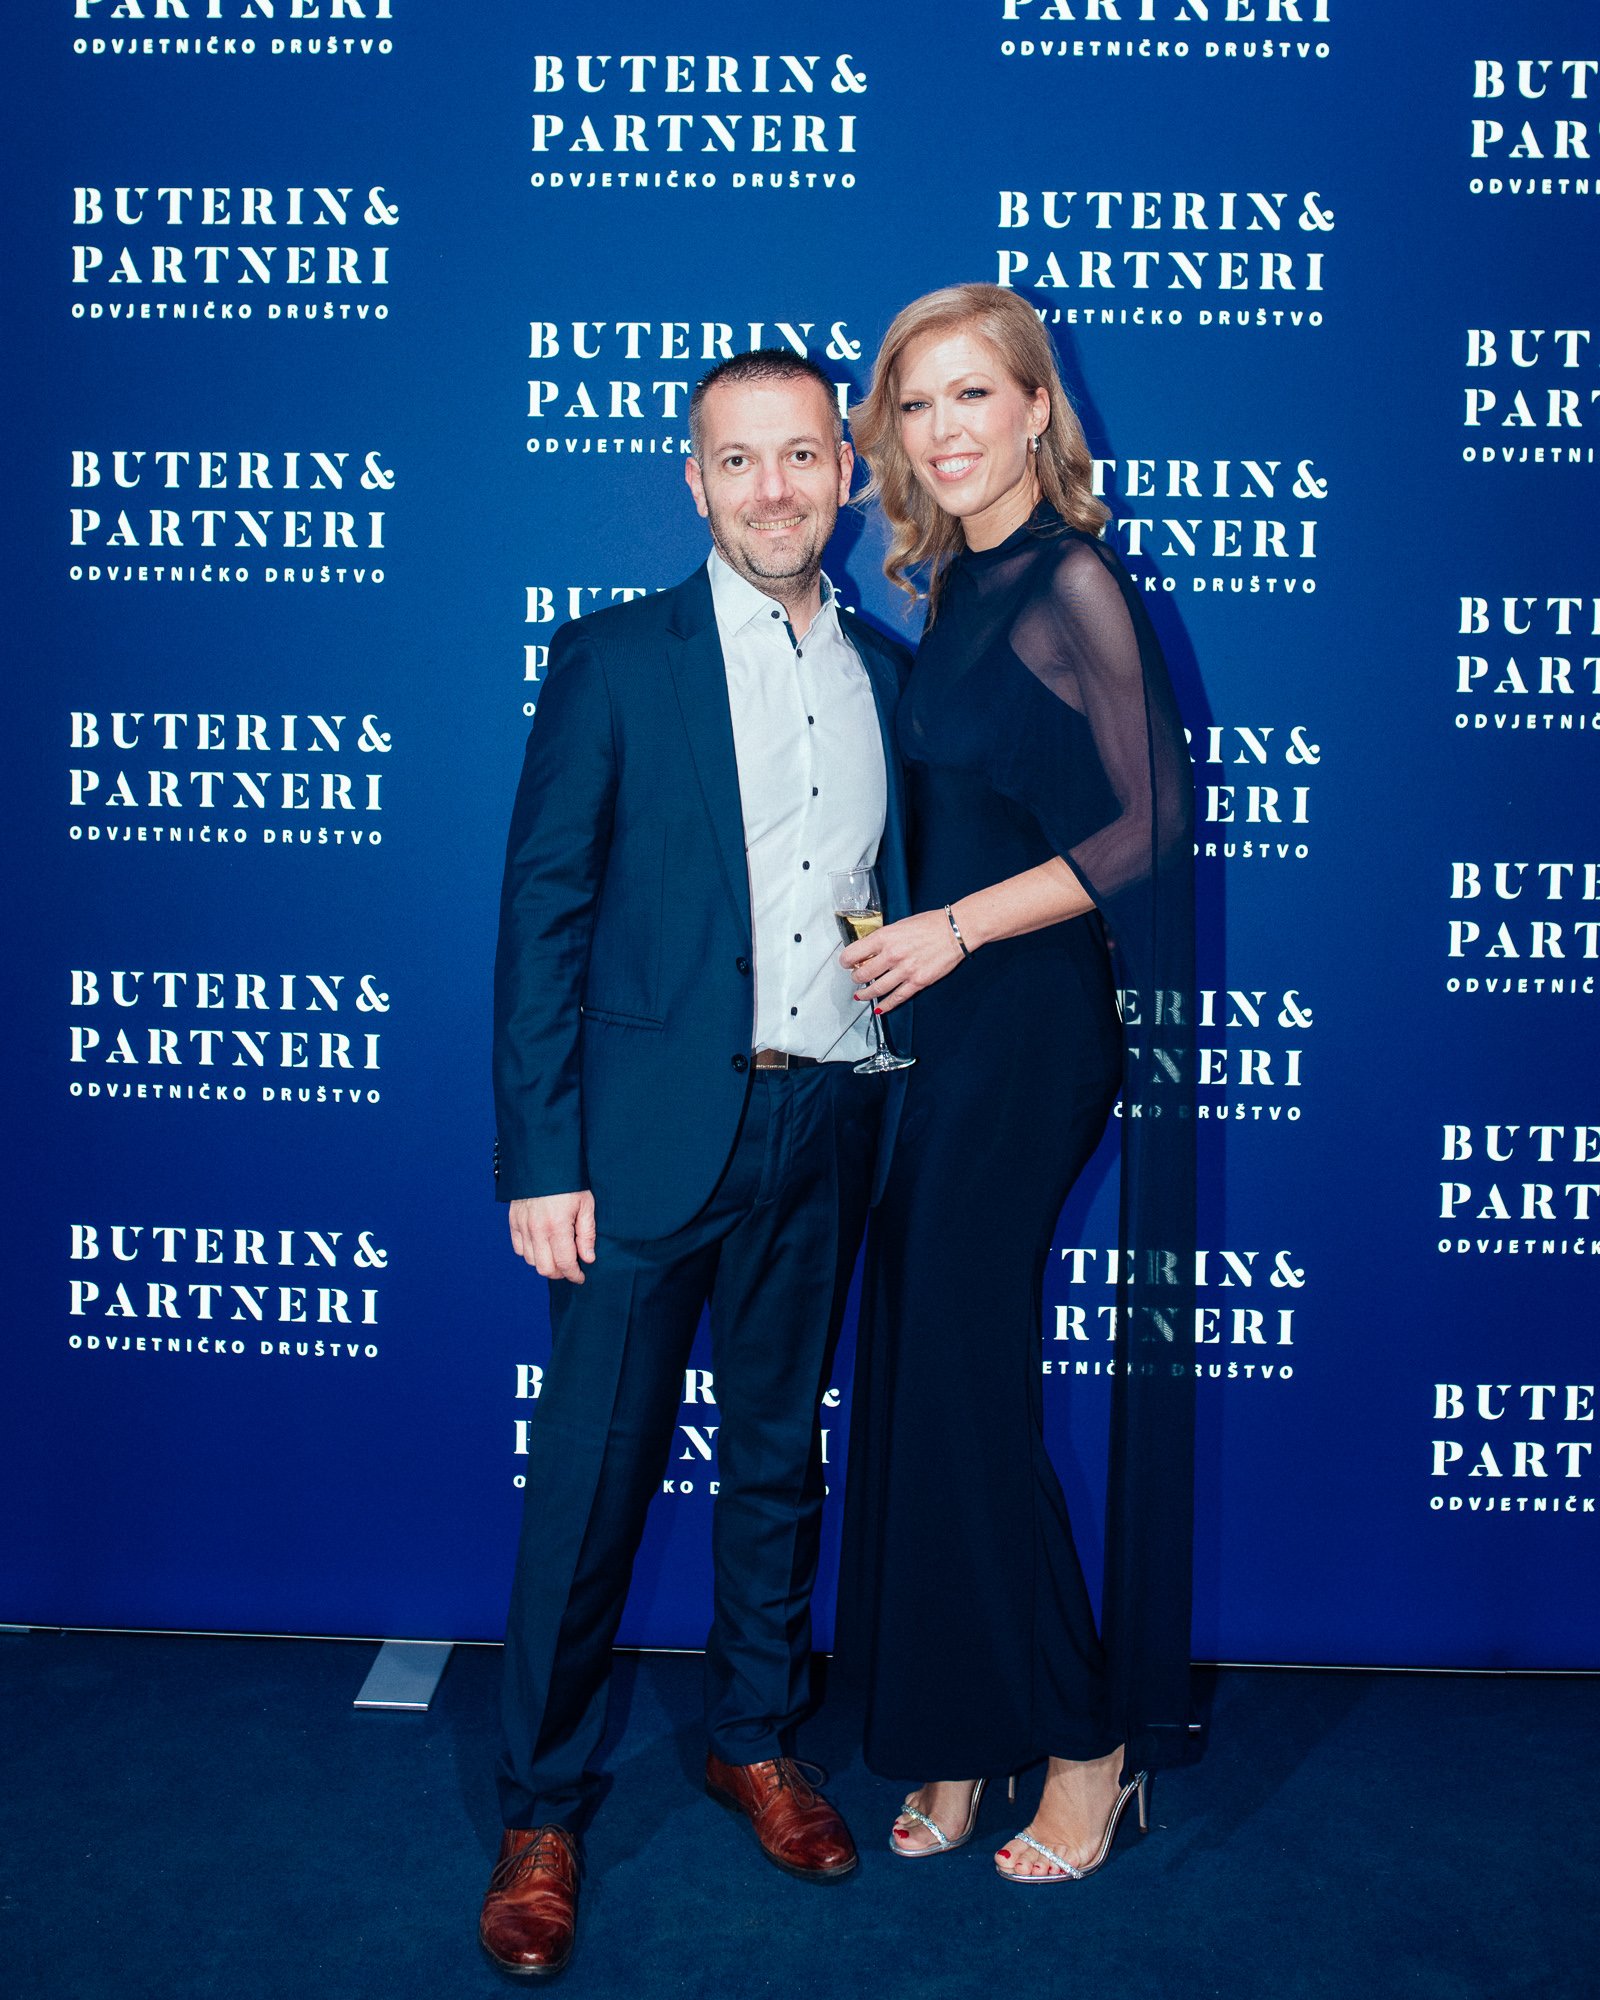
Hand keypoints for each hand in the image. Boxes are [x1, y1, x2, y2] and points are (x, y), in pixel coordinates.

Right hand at [509, 1191, 596, 1281]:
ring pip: (531, 1260)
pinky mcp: (514, 1220)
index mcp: (557, 1227)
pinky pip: (519, 1248)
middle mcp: (537, 1230)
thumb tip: (588, 1258)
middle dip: (560, 1273)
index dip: (574, 1275)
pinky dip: (530, 1253)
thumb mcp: (586, 1205)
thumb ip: (586, 1234)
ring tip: (557, 1255)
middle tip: (570, 1267)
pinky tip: (542, 1246)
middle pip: (545, 1268)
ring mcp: (523, 1226)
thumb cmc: (569, 1182)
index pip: (564, 1263)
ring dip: (545, 1263)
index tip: (581, 1276)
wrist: (543, 1160)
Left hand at [840, 909, 964, 1014]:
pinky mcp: (918, 982)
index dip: (846, 961)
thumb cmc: (930, 924)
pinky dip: (886, 1005)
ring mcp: (905, 970)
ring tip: (861, 995)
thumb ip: (884, 938)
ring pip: (876, 989)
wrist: (955, 930)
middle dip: (855, 978)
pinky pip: (896, 998)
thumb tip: (870, 950)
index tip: (846, 963)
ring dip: (865, 994)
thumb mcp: (900, 924)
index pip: (853, 953)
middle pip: (862, 974)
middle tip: (856, 977)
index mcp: (885, 937)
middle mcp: (892, 955)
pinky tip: (879, 1008)